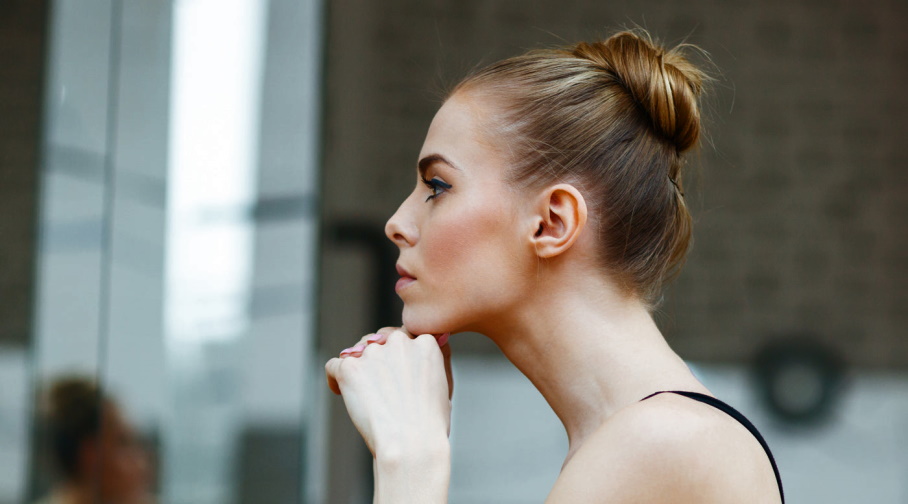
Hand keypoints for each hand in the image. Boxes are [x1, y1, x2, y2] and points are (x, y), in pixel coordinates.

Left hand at [325, 329, 451, 457]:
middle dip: (377, 358)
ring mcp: (372, 353)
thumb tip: (419, 347)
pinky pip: (334, 365)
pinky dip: (335, 378)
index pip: (404, 336)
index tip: (395, 371)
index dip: (398, 354)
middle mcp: (399, 342)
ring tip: (362, 393)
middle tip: (378, 385)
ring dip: (358, 367)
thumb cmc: (430, 424)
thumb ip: (430, 361)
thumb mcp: (444, 384)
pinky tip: (341, 392)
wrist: (411, 444)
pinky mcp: (349, 368)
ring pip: (356, 351)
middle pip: (379, 339)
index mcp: (425, 343)